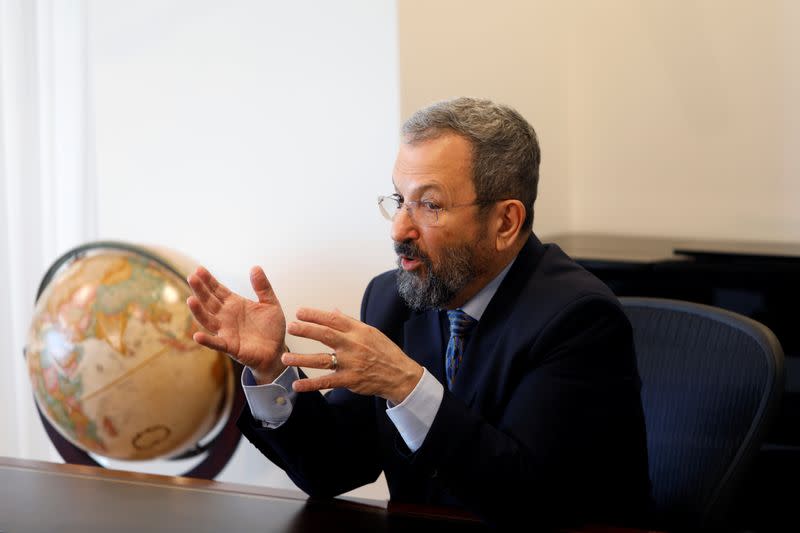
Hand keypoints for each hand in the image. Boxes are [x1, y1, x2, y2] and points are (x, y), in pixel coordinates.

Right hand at [186, 265, 286, 383]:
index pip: (218, 290)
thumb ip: (263, 287)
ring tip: (190, 300)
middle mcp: (226, 316)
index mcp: (234, 304)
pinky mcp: (230, 347)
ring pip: (208, 320)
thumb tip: (255, 267)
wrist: (277, 350)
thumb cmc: (271, 328)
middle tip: (191, 277)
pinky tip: (197, 336)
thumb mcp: (270, 304)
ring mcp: (226, 331)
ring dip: (199, 311)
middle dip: (200, 290)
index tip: (199, 269)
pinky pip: (216, 343)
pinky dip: (207, 340)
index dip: (208, 280)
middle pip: (209, 301)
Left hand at [281, 307, 423, 404]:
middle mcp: (353, 345)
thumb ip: (350, 323)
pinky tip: (297, 385)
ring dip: (302, 359)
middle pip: (326, 335)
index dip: (316, 315)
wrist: (399, 374)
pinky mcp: (349, 380)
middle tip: (291, 327)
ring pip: (322, 360)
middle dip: (307, 330)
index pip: (334, 319)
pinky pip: (327, 382)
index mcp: (358, 331)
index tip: (300, 312)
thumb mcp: (370, 332)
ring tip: (285, 358)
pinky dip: (311, 385)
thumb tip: (333, 311)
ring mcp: (351, 363)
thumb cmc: (384, 351)